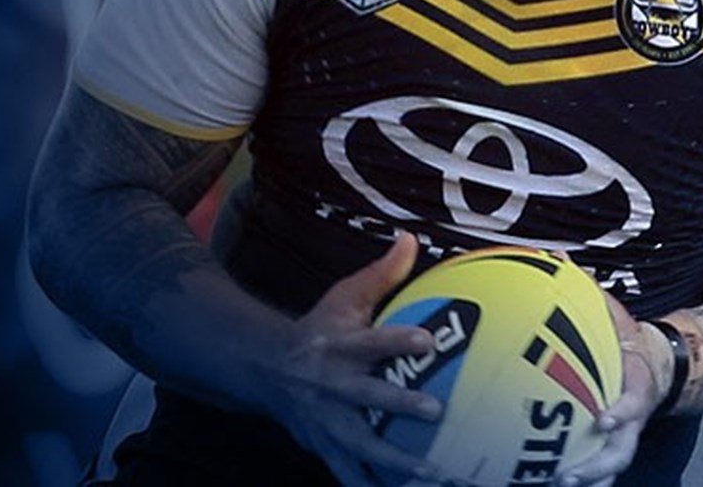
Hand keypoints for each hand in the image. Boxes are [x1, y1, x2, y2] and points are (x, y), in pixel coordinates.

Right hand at [265, 233, 443, 484]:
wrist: (266, 369)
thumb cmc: (320, 328)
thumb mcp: (344, 297)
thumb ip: (382, 274)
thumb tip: (412, 239)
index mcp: (339, 347)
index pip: (370, 342)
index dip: (397, 341)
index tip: (429, 340)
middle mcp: (331, 386)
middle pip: (365, 398)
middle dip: (398, 405)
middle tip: (436, 410)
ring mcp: (326, 422)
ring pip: (359, 447)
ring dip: (394, 463)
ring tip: (432, 473)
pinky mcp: (324, 447)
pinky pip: (350, 474)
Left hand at [554, 293, 672, 486]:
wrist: (652, 362)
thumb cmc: (625, 338)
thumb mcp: (613, 312)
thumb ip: (588, 290)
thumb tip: (557, 254)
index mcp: (637, 385)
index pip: (634, 403)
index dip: (621, 412)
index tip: (602, 419)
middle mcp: (632, 416)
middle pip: (622, 450)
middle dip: (599, 466)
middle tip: (570, 476)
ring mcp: (623, 433)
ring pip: (610, 464)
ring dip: (589, 479)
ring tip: (559, 486)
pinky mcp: (609, 442)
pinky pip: (595, 463)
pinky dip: (579, 474)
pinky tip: (546, 481)